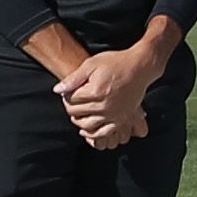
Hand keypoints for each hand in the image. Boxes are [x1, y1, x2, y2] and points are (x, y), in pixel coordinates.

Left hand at [59, 17, 180, 145]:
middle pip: (77, 112)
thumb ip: (73, 78)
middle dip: (70, 106)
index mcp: (95, 91)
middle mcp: (104, 105)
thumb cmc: (116, 63)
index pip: (71, 99)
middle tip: (72, 101)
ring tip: (77, 113)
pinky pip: (104, 132)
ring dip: (78, 120)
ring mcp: (113, 114)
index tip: (68, 92)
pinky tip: (86, 129)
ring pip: (87, 125)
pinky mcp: (121, 119)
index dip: (66, 95)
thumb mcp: (92, 64)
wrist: (140, 67)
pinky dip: (93, 134)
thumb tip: (57, 90)